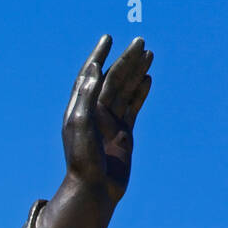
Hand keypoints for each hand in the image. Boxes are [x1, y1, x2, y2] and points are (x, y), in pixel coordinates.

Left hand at [62, 34, 153, 207]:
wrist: (94, 189)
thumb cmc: (82, 159)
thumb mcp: (80, 124)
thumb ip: (86, 95)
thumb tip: (94, 69)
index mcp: (79, 109)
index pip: (88, 76)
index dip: (98, 56)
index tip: (107, 38)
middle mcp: (93, 114)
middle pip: (111, 79)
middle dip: (125, 60)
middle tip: (140, 40)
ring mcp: (109, 124)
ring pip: (125, 91)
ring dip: (136, 71)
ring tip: (148, 53)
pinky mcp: (123, 134)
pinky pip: (133, 107)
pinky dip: (140, 92)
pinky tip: (148, 78)